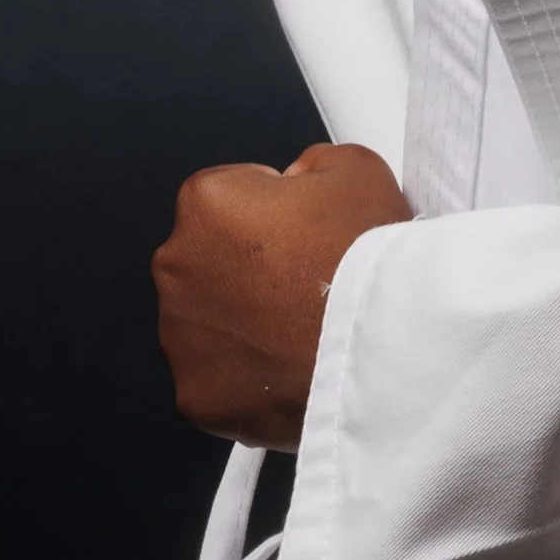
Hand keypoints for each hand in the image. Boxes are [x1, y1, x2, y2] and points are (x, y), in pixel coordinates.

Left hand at [151, 142, 411, 449]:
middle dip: (250, 272)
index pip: (230, 196)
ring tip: (302, 331)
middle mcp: (175, 265)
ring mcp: (179, 337)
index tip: (306, 237)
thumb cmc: (369, 262)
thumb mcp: (355, 169)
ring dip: (244, 325)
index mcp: (206, 202)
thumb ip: (309, 163)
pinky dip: (247, 379)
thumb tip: (294, 183)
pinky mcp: (195, 396)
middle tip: (306, 288)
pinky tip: (289, 369)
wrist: (385, 349)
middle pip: (212, 261)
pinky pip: (217, 381)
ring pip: (209, 324)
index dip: (275, 215)